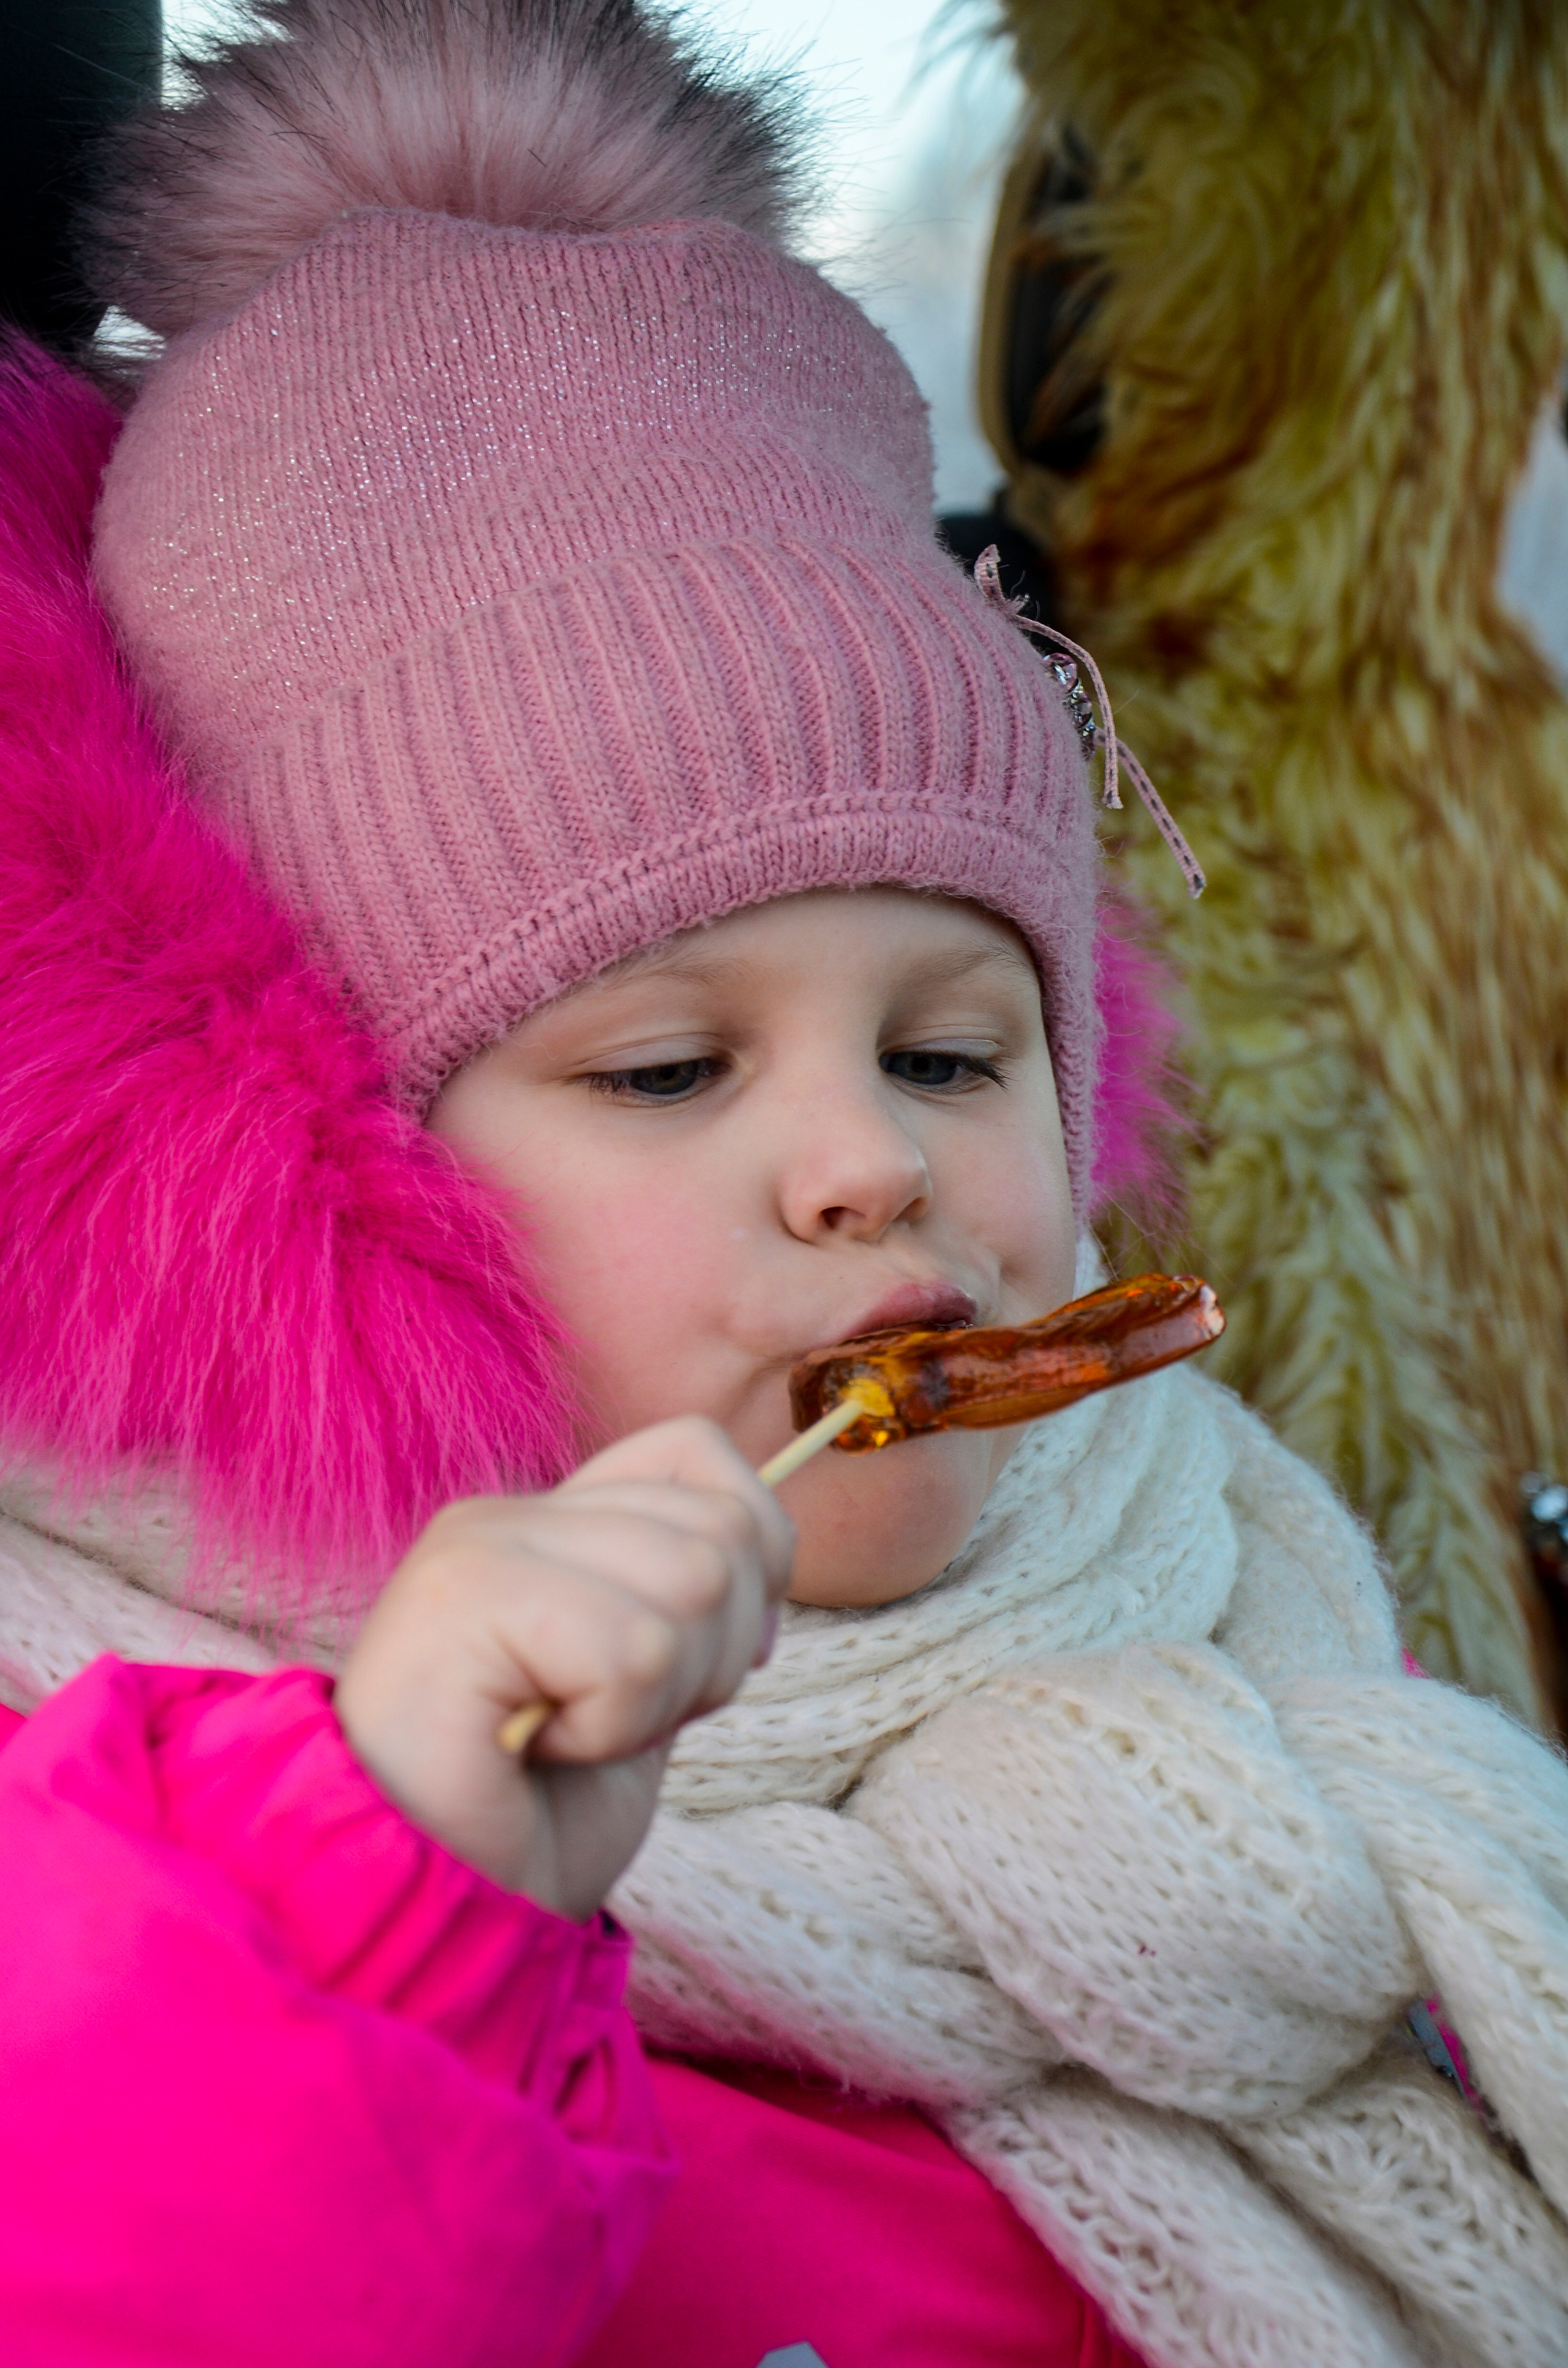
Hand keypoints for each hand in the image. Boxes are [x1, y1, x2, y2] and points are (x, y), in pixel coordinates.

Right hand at [334, 1417, 793, 1917]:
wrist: (434, 1922)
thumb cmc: (531, 1821)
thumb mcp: (643, 1689)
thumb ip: (686, 1600)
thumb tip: (767, 1543)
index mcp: (543, 1523)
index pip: (695, 1451)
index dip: (747, 1566)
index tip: (689, 1669)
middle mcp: (502, 1516)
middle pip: (721, 1527)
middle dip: (710, 1658)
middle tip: (609, 1722)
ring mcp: (475, 1551)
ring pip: (694, 1579)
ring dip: (659, 1697)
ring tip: (570, 1737)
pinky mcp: (461, 1605)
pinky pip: (635, 1648)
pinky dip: (612, 1726)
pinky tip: (538, 1753)